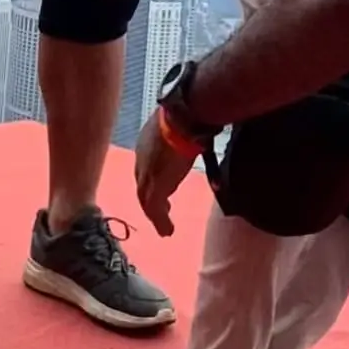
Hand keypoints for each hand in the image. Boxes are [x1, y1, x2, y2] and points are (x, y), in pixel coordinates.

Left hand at [134, 110, 196, 237]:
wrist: (183, 120)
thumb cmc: (189, 117)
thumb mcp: (185, 126)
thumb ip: (189, 135)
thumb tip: (206, 133)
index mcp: (148, 141)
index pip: (148, 164)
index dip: (155, 176)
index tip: (166, 186)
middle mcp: (142, 158)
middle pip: (144, 183)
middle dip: (153, 198)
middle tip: (163, 211)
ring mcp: (146, 174)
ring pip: (147, 199)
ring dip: (156, 214)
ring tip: (165, 228)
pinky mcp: (153, 188)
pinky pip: (154, 210)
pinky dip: (160, 222)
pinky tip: (167, 231)